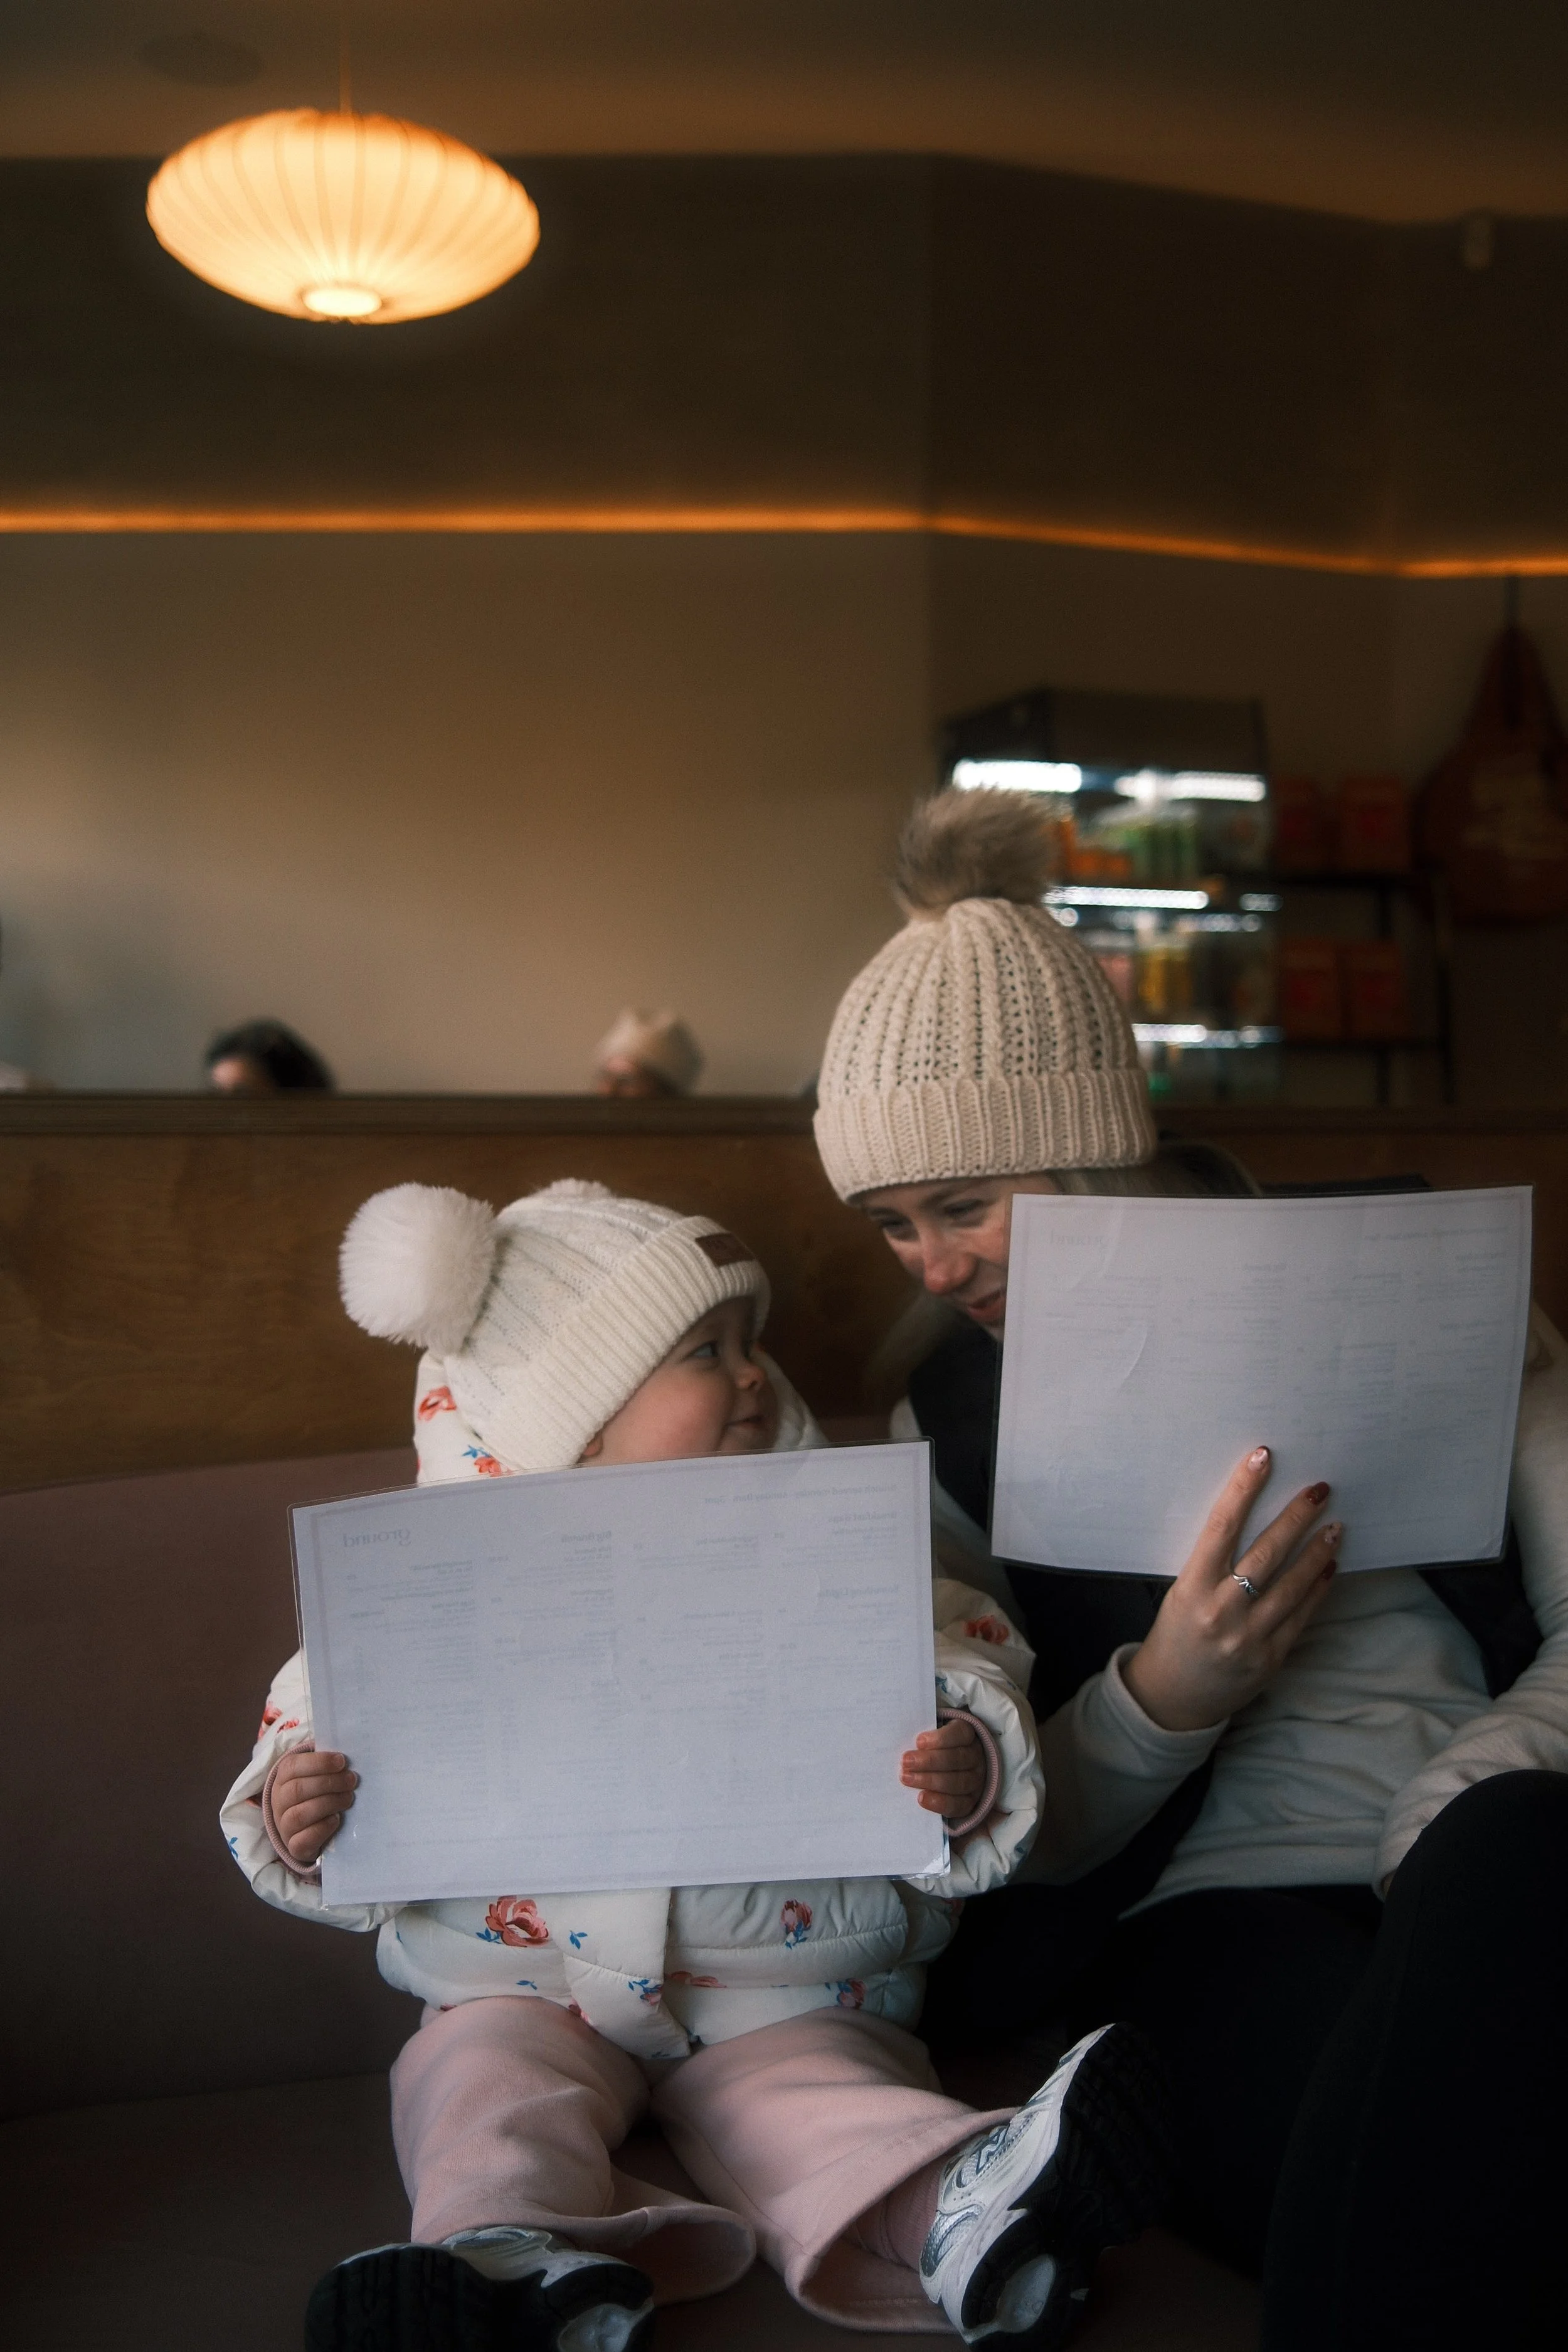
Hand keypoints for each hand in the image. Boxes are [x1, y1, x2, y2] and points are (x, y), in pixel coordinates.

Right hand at [270, 1744, 357, 1865]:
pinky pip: (301, 1840)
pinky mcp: (293, 1846)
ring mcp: (283, 1825)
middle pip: (297, 1790)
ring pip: (298, 1815)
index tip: (342, 1761)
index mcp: (283, 1778)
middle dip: (329, 1783)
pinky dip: (321, 1829)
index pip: (293, 1767)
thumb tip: (347, 1752)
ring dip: (328, 1804)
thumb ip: (327, 1765)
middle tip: (351, 1781)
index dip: (319, 1762)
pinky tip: (336, 1819)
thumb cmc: (316, 1793)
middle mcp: (278, 1802)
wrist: (306, 1829)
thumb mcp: (318, 1775)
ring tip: (348, 1798)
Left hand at [901, 1716, 983, 1818]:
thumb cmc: (934, 1746)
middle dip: (929, 1761)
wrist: (947, 1768)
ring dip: (930, 1781)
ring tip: (907, 1779)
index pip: (960, 1733)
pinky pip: (959, 1805)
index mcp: (968, 1735)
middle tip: (905, 1762)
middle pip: (957, 1759)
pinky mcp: (970, 1801)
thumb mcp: (932, 1734)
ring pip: (958, 1782)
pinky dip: (939, 1802)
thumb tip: (902, 1735)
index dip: (941, 1738)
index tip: (918, 1742)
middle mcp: (976, 1757)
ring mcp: (976, 1781)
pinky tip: (921, 1798)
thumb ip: (923, 1737)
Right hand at [1122, 1447, 1341, 1732]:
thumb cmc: (1176, 1634)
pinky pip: (1301, 1616)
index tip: (1261, 1457)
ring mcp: (1249, 1637)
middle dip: (1295, 1517)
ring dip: (1316, 1552)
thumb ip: (1213, 1563)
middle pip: (1266, 1554)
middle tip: (1318, 1490)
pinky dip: (1317, 1589)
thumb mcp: (1182, 1592)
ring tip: (1335, 1526)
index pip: (1221, 1528)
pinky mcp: (1271, 1658)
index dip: (1242, 1489)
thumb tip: (1253, 1517)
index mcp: (1191, 1588)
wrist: (1174, 1696)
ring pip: (1292, 1585)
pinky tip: (1329, 1567)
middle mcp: (1221, 1611)